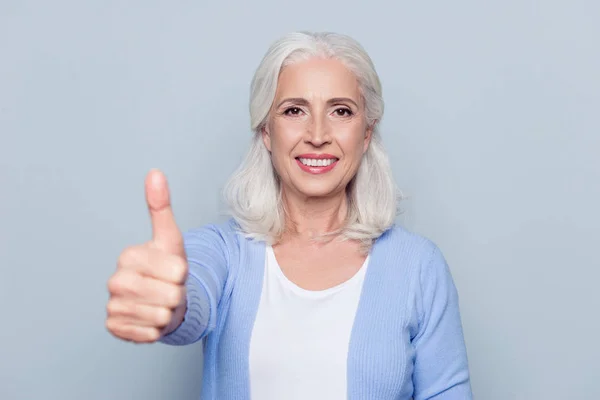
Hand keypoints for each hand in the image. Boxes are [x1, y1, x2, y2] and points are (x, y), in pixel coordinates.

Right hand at [106, 169, 187, 342]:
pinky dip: (157, 330)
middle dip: (177, 295)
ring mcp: (113, 306)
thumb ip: (161, 207)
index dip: (183, 274)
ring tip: (160, 302)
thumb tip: (155, 172)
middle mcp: (115, 281)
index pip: (177, 271)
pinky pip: (150, 334)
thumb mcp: (170, 238)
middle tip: (168, 289)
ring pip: (161, 316)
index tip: (173, 271)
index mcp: (129, 256)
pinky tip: (151, 318)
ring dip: (168, 313)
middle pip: (170, 295)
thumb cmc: (167, 267)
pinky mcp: (115, 328)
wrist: (161, 298)